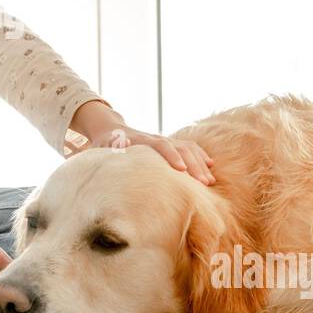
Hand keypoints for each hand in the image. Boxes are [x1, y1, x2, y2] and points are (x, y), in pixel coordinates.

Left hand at [72, 125, 215, 185]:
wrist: (109, 129)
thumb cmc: (104, 144)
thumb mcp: (102, 149)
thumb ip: (108, 152)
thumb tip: (111, 155)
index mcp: (140, 140)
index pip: (159, 145)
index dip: (170, 156)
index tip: (181, 170)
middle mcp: (155, 138)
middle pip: (179, 148)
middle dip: (193, 165)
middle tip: (205, 183)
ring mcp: (163, 140)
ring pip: (187, 147)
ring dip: (200, 163)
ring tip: (210, 181)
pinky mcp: (168, 144)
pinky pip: (188, 146)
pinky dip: (200, 155)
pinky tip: (210, 166)